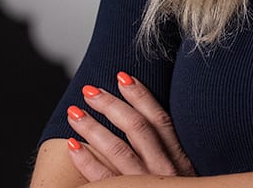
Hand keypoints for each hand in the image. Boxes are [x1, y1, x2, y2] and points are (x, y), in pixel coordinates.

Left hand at [65, 71, 195, 180]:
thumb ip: (165, 147)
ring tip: (74, 113)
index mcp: (179, 158)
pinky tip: (72, 147)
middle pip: (137, 129)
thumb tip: (142, 116)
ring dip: (93, 128)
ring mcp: (147, 184)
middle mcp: (165, 170)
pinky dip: (86, 163)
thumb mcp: (180, 171)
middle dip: (111, 106)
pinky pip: (105, 180)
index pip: (160, 119)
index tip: (122, 76)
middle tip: (89, 91)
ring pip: (118, 150)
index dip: (140, 95)